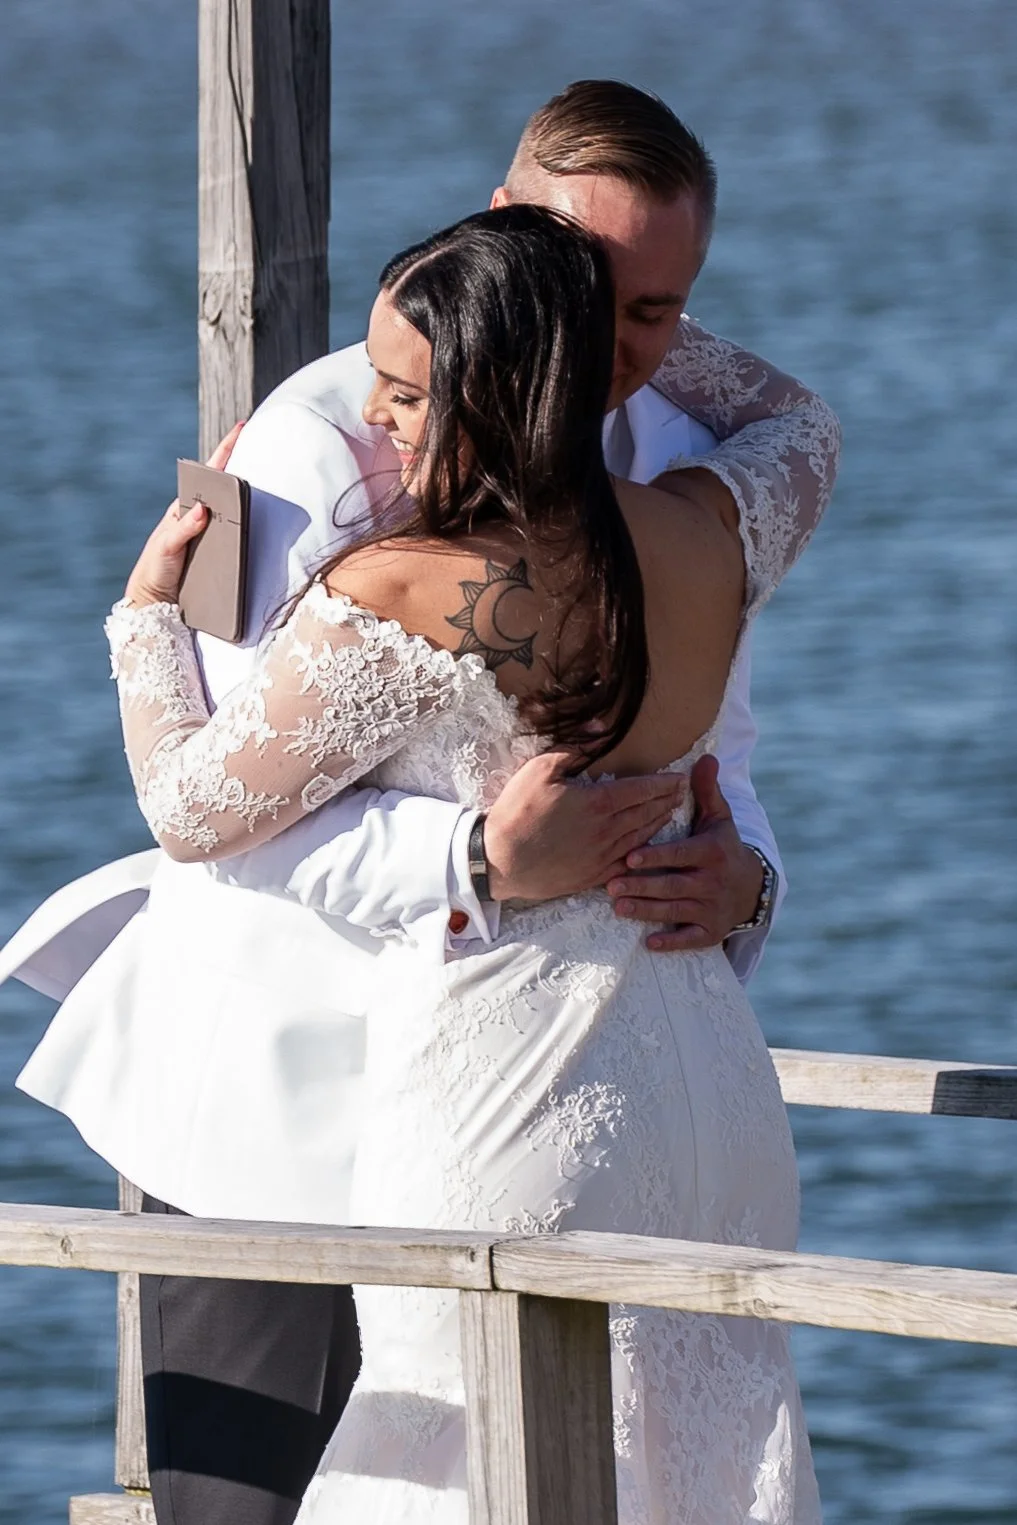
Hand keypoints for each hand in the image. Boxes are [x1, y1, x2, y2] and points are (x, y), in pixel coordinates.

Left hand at [122, 422, 243, 608]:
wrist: (155, 599)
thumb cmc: (155, 568)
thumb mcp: (166, 546)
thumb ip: (183, 529)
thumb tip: (203, 509)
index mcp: (186, 509)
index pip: (209, 475)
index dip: (225, 451)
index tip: (241, 430)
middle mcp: (200, 518)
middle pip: (226, 489)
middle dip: (243, 465)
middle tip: (261, 446)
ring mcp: (211, 534)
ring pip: (234, 511)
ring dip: (249, 497)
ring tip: (267, 479)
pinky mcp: (219, 552)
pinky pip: (237, 534)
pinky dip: (249, 526)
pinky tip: (260, 523)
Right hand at [484, 750, 684, 902]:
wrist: (501, 861)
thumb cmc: (517, 813)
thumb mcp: (539, 769)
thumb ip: (573, 748)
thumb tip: (598, 726)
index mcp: (597, 803)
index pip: (641, 790)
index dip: (663, 783)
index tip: (679, 778)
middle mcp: (607, 831)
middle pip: (647, 812)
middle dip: (667, 800)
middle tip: (683, 792)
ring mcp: (603, 856)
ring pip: (641, 836)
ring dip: (659, 822)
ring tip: (671, 811)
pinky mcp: (594, 875)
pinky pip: (628, 861)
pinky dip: (643, 850)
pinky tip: (649, 843)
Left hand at [605, 753, 763, 952]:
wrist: (751, 887)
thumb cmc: (722, 846)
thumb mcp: (718, 818)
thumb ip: (706, 790)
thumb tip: (706, 757)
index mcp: (712, 852)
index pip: (681, 855)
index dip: (656, 857)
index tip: (630, 857)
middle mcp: (713, 882)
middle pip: (673, 886)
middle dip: (642, 887)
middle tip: (611, 886)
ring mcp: (712, 909)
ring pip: (675, 911)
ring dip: (646, 911)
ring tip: (618, 907)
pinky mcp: (711, 932)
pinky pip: (690, 939)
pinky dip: (671, 942)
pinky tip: (649, 942)